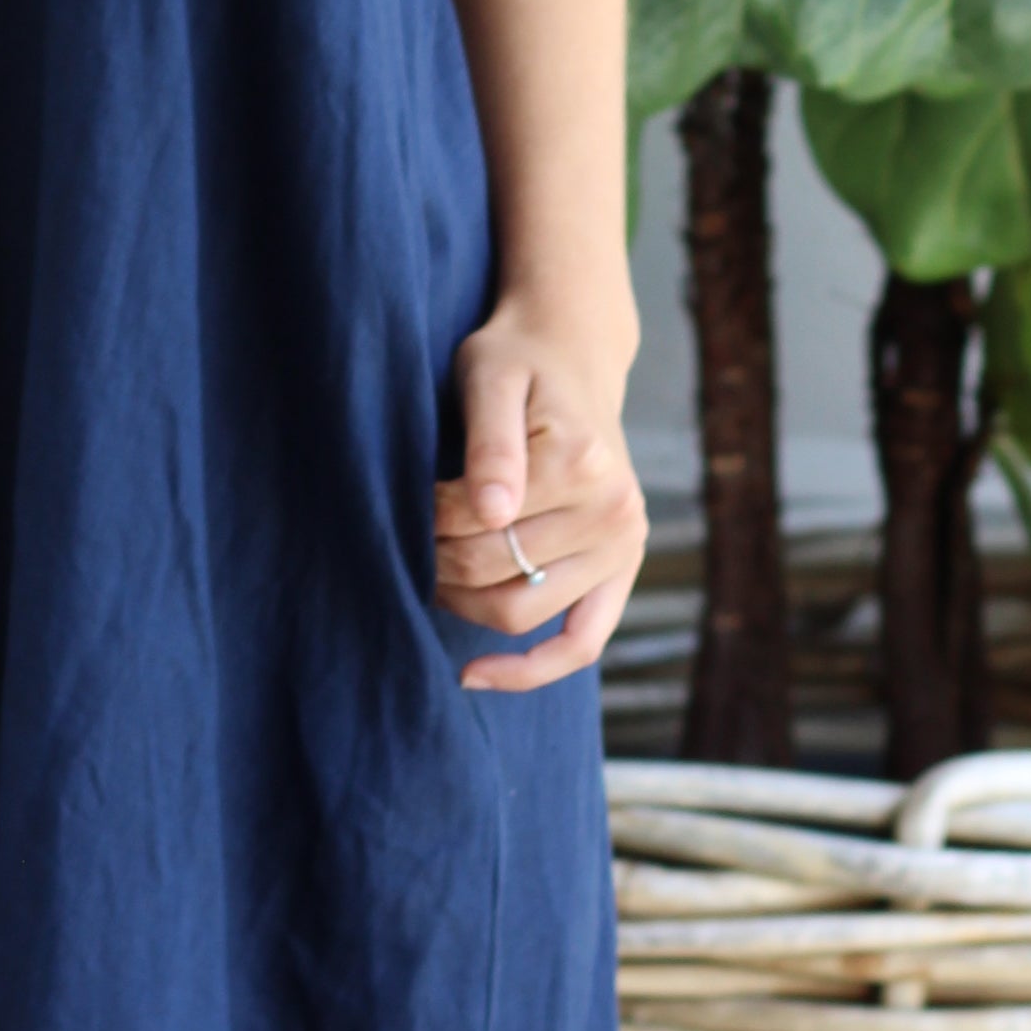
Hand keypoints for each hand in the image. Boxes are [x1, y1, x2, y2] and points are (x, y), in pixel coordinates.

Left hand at [434, 311, 648, 692]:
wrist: (571, 355)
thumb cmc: (517, 362)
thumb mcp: (489, 376)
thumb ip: (489, 441)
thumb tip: (489, 511)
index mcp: (582, 463)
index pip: (472, 521)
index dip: (423, 515)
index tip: (405, 496)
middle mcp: (614, 511)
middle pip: (492, 570)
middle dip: (435, 557)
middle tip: (407, 533)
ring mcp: (625, 546)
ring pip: (519, 612)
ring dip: (462, 603)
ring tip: (431, 571)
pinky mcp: (624, 571)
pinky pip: (581, 643)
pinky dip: (531, 671)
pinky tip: (475, 675)